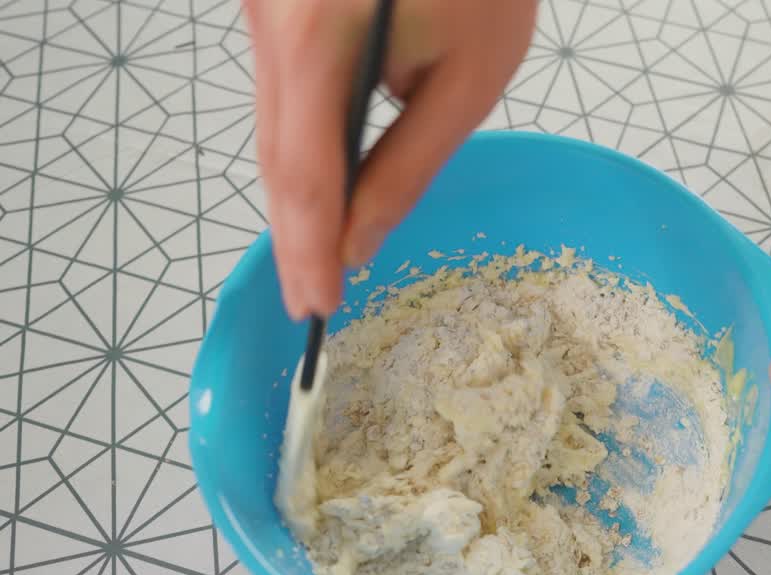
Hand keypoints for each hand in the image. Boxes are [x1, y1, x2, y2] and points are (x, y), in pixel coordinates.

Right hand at [244, 0, 536, 319]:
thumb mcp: (466, 79)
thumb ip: (407, 165)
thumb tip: (359, 241)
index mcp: (317, 34)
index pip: (305, 172)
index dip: (309, 248)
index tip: (316, 308)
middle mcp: (271, 19)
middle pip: (277, 153)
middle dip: (298, 235)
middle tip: (312, 302)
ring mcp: (263, 8)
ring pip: (272, 126)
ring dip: (299, 198)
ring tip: (319, 264)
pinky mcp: (273, 7)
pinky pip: (281, 96)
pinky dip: (304, 151)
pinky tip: (324, 194)